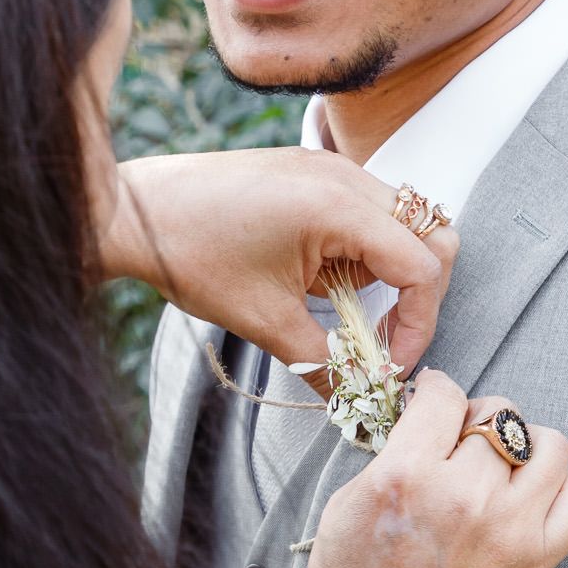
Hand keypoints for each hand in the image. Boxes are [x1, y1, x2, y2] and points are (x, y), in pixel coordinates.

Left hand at [102, 149, 458, 374]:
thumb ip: (323, 362)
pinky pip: (371, 214)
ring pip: (406, 224)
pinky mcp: (316, 174)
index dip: (416, 324)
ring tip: (352, 317)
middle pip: (433, 235)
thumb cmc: (191, 255)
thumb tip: (359, 398)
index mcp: (338, 206)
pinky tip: (329, 284)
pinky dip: (368, 254)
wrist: (134, 211)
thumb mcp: (263, 320)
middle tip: (383, 344)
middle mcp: (346, 177)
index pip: (423, 266)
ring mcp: (333, 169)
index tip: (385, 365)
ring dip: (394, 275)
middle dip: (420, 298)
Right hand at [295, 372, 567, 567]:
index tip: (433, 405)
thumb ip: (391, 458)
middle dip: (476, 423)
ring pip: (548, 444)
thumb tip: (424, 424)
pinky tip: (527, 501)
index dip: (436, 394)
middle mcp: (463, 497)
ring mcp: (508, 529)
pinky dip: (558, 488)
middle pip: (498, 414)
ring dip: (526, 447)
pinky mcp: (537, 561)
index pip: (443, 395)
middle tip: (459, 448)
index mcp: (403, 478)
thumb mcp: (343, 513)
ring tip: (500, 470)